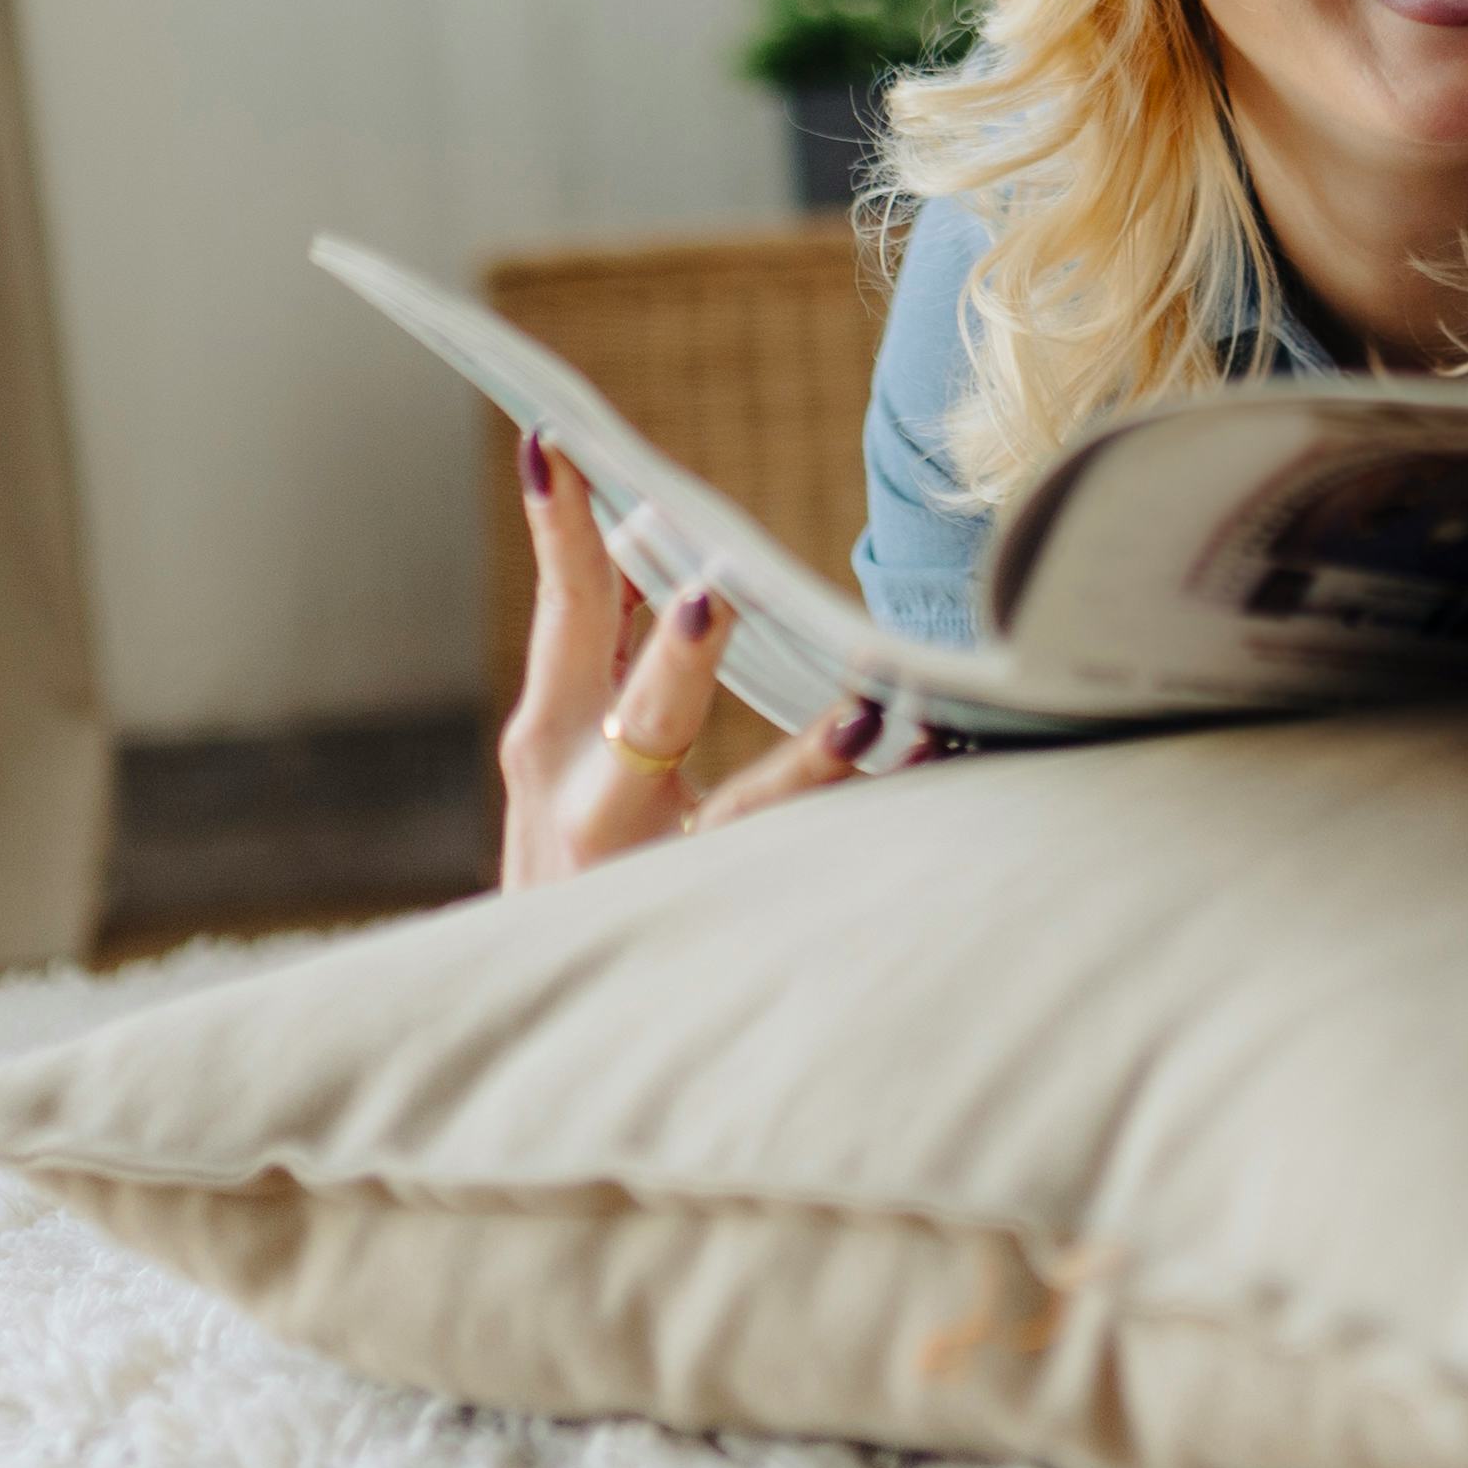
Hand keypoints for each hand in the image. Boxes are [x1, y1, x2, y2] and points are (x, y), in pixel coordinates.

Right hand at [496, 430, 883, 887]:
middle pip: (642, 714)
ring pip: (741, 813)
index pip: (564, 612)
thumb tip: (660, 545)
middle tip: (717, 599)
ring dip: (803, 764)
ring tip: (863, 713)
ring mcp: (659, 873)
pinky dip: (872, 826)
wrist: (542, 1022)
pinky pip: (809, 869)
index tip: (561, 445)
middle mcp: (591, 800)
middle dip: (679, 661)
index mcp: (550, 738)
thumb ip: (612, 657)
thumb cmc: (573, 865)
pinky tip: (925, 774)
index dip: (562, 530)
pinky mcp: (722, 925)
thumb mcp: (564, 757)